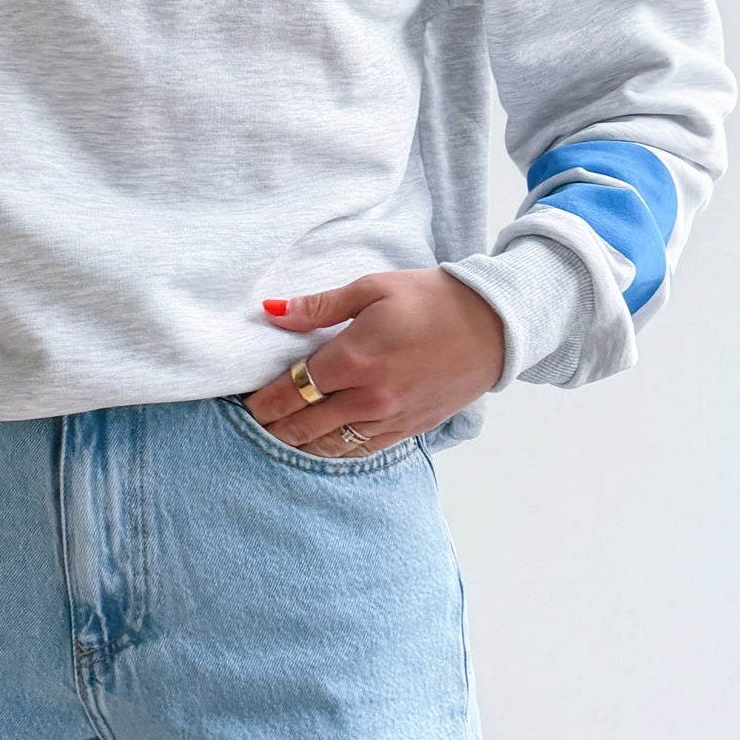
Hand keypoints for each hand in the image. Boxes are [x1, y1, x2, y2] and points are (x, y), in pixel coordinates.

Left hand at [240, 268, 506, 457]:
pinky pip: (362, 450)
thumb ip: (319, 306)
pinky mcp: (410, 429)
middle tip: (252, 426)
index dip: (263, 402)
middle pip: (304, 426)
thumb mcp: (373, 288)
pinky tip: (322, 446)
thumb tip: (272, 312)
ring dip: (301, 446)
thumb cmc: (431, 298)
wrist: (493, 324)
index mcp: (354, 357)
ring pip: (331, 446)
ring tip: (279, 440)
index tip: (245, 404)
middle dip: (273, 429)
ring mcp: (390, 418)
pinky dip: (336, 451)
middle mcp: (368, 396)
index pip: (292, 389)